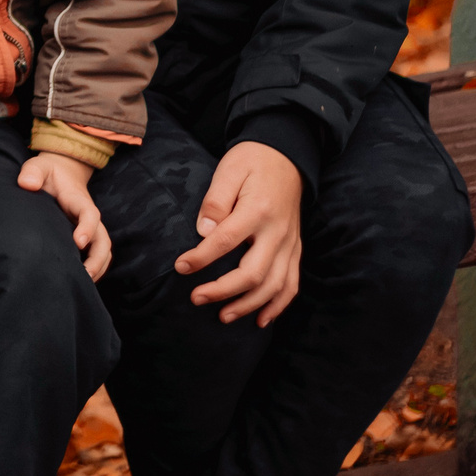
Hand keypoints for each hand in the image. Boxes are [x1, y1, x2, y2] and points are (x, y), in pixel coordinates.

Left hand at [17, 151, 111, 281]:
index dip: (87, 227)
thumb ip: (32, 172)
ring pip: (103, 250)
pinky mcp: (85, 235)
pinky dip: (94, 268)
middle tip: (84, 275)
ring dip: (98, 268)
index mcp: (78, 200)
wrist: (62, 173)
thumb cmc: (48, 172)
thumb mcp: (38, 166)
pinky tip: (80, 282)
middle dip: (97, 258)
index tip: (79, 242)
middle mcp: (88, 216)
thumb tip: (27, 185)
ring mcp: (89, 227)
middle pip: (103, 239)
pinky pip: (96, 254)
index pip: (89, 214)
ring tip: (84, 285)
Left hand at [173, 142, 304, 325]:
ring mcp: (290, 243)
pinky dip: (278, 305)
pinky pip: (291, 284)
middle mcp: (278, 232)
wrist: (287, 156)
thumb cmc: (252, 162)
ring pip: (275, 285)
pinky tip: (259, 319)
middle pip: (253, 273)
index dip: (201, 258)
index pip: (226, 241)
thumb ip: (215, 200)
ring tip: (223, 316)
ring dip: (249, 305)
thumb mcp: (229, 170)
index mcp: (258, 210)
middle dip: (223, 291)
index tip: (181, 267)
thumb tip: (203, 232)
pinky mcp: (295, 249)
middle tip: (196, 298)